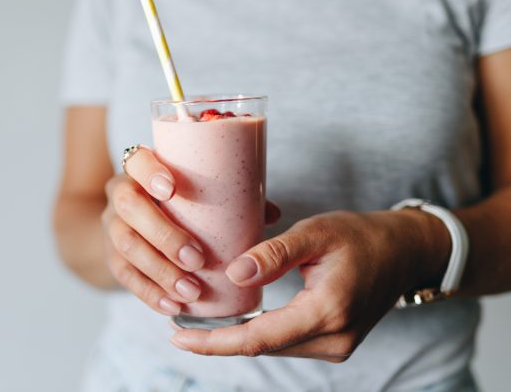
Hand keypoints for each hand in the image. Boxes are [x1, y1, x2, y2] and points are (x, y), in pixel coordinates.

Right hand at [102, 147, 282, 315]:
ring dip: (161, 271)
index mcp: (140, 170)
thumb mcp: (197, 194)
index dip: (150, 173)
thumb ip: (230, 198)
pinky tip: (173, 306)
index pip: (137, 161)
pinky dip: (150, 293)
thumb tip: (270, 213)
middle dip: (163, 235)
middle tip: (197, 259)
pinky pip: (124, 276)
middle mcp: (121, 194)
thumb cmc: (178, 203)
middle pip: (129, 207)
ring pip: (126, 246)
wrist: (134, 224)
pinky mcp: (111, 257)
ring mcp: (112, 226)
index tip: (172, 190)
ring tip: (192, 291)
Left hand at [170, 210, 449, 360]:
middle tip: (178, 324)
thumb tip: (234, 274)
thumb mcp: (317, 233)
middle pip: (262, 347)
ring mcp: (337, 346)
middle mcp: (334, 339)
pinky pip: (287, 343)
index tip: (179, 336)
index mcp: (328, 311)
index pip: (259, 338)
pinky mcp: (334, 343)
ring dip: (236, 339)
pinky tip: (235, 323)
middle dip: (218, 341)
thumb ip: (275, 254)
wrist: (403, 252)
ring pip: (273, 347)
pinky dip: (258, 335)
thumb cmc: (361, 236)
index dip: (215, 341)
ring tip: (199, 323)